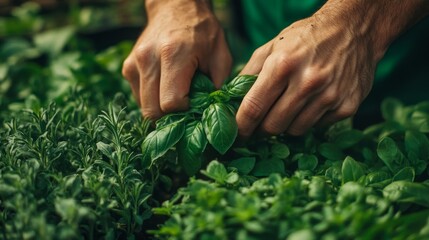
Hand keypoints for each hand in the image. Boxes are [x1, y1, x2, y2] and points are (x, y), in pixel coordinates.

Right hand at [122, 0, 231, 119]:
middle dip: (170, 117)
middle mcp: (147, 59)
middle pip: (152, 111)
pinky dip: (153, 100)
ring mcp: (134, 64)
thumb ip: (216, 88)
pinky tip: (166, 88)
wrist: (176, 7)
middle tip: (186, 109)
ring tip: (177, 96)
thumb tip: (208, 115)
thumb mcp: (220, 57)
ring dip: (161, 110)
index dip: (184, 112)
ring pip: (144, 107)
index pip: (170, 103)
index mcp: (173, 55)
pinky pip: (139, 97)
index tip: (195, 105)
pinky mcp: (128, 68)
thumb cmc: (203, 32)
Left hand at [237, 0, 428, 137]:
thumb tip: (231, 101)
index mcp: (282, 64)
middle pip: (273, 126)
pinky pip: (318, 127)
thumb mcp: (272, 45)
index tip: (237, 135)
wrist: (355, 29)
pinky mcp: (347, 106)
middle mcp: (307, 82)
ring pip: (295, 130)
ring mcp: (329, 96)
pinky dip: (310, 119)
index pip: (253, 108)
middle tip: (262, 122)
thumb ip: (249, 73)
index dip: (241, 127)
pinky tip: (313, 102)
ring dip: (287, 124)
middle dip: (262, 128)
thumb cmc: (307, 37)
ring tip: (290, 105)